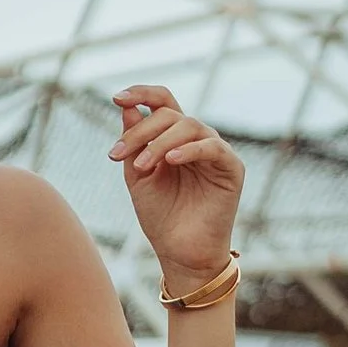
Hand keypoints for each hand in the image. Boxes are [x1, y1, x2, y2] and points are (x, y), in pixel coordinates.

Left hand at [109, 84, 242, 284]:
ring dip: (159, 143)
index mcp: (174, 139)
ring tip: (142, 166)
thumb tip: (127, 108)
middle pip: (170, 115)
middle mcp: (196, 140)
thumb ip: (134, 143)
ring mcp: (215, 152)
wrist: (180, 253)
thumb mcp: (138, 176)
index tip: (116, 98)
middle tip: (118, 154)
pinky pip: (213, 147)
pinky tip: (171, 161)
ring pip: (190, 126)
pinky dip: (190, 150)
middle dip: (140, 131)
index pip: (163, 103)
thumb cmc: (161, 216)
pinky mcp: (231, 169)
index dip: (142, 93)